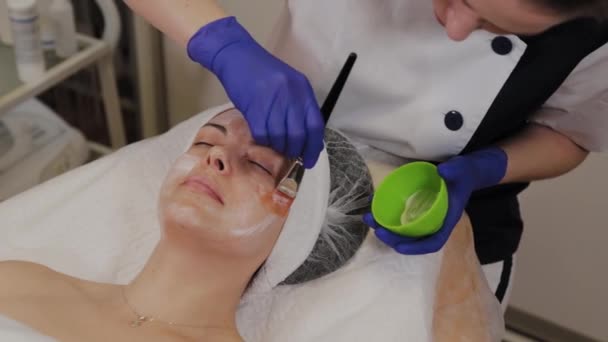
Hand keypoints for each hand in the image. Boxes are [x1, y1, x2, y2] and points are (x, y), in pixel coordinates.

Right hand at [187, 17, 323, 167]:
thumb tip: (306, 138)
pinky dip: (263, 140)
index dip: (313, 147)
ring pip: (280, 137)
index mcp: (303, 89)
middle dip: (295, 150)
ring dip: (278, 146)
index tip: (309, 160)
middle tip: (290, 154)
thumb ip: (299, 107)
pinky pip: (262, 134)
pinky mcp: (254, 108)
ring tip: (274, 143)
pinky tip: (262, 135)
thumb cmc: (263, 71)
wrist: (237, 56)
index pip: (315, 125)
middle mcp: (290, 96)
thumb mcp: (289, 84)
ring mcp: (272, 102)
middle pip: (298, 135)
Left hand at [363, 147, 507, 253]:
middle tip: (377, 230)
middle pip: (413, 239)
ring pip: (403, 229)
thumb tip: (442, 170)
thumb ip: (455, 169)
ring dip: (385, 227)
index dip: (416, 248)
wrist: (463, 172)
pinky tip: (374, 204)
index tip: (399, 247)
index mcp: (447, 220)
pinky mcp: (416, 207)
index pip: (433, 242)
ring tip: (369, 218)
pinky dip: (386, 213)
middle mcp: (434, 222)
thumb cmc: (463, 174)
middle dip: (393, 239)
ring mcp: (423, 216)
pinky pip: (400, 215)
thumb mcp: (462, 169)